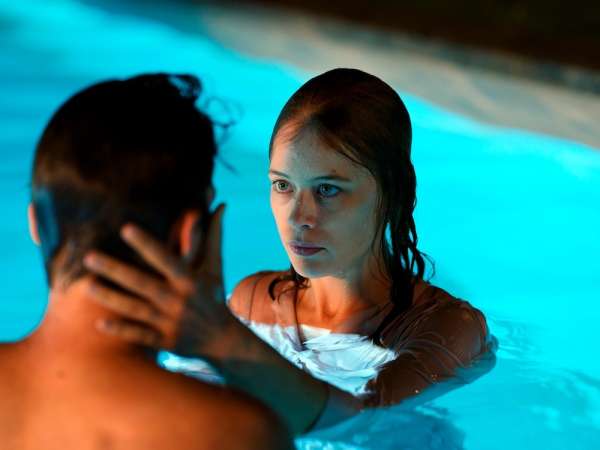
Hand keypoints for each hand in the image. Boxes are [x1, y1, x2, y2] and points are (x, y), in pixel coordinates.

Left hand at [83, 204, 233, 356]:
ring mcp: (171, 323)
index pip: (165, 258)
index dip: (146, 244)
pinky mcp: (166, 342)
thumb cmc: (213, 296)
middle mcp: (179, 300)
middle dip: (116, 270)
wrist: (224, 341)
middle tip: (88, 256)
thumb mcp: (215, 267)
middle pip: (143, 283)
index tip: (125, 228)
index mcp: (190, 279)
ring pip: (136, 309)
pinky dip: (122, 330)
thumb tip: (221, 204)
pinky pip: (140, 336)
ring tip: (86, 286)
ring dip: (111, 298)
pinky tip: (99, 323)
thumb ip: (213, 236)